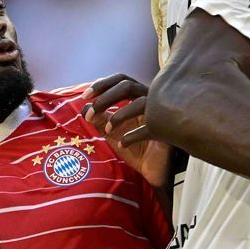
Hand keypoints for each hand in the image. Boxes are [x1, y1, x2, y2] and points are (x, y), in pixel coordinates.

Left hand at [84, 74, 171, 188]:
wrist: (153, 168)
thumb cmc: (134, 145)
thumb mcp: (111, 131)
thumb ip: (99, 118)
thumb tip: (84, 108)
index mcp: (138, 96)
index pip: (121, 79)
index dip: (102, 84)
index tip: (85, 96)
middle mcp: (150, 100)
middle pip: (128, 86)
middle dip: (106, 98)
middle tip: (91, 113)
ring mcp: (159, 114)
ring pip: (141, 102)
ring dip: (119, 116)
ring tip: (107, 130)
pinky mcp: (165, 132)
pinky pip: (149, 128)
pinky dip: (131, 136)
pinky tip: (122, 145)